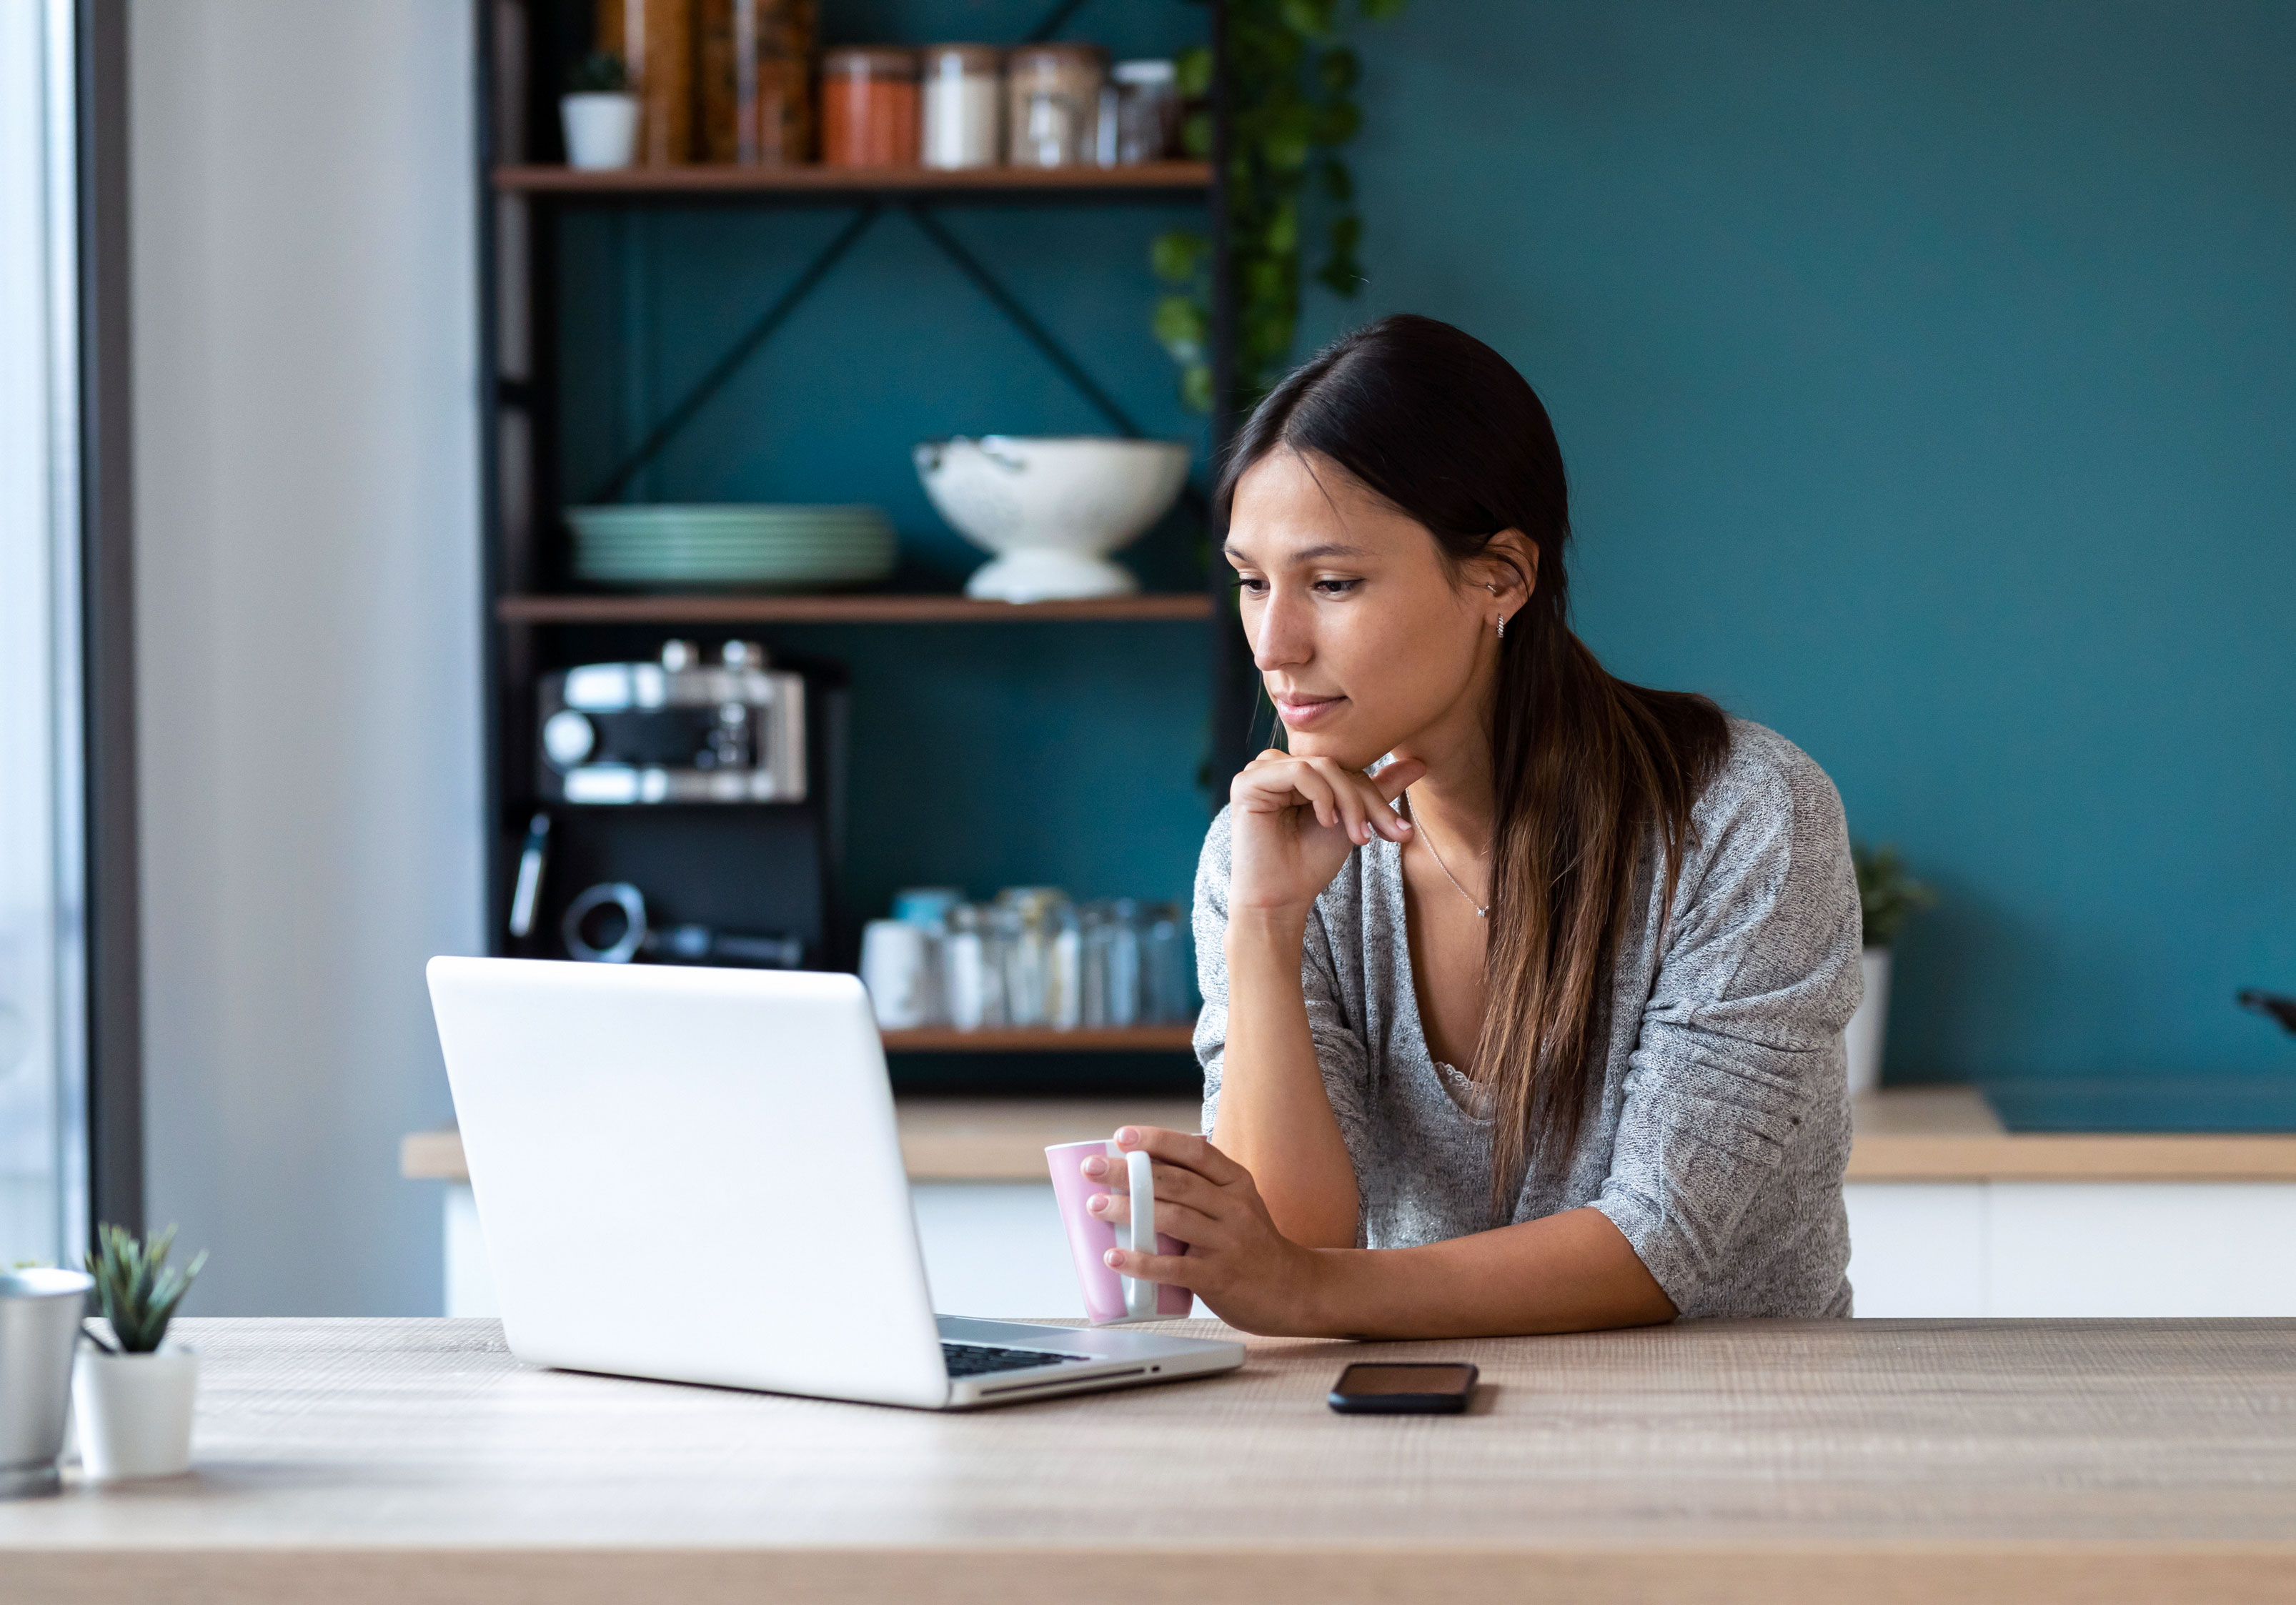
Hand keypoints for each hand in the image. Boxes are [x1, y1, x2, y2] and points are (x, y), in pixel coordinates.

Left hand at [1081, 1125, 1335, 1335]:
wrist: (1295, 1291)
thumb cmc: (1252, 1245)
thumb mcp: (1238, 1205)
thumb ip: (1201, 1190)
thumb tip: (1137, 1176)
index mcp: (1236, 1183)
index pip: (1195, 1152)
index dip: (1157, 1140)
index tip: (1122, 1136)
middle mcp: (1234, 1208)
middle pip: (1175, 1182)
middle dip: (1129, 1173)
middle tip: (1092, 1169)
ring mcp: (1228, 1243)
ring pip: (1172, 1218)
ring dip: (1128, 1211)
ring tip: (1095, 1206)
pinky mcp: (1219, 1277)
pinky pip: (1174, 1268)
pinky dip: (1141, 1263)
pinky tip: (1114, 1259)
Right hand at [1227, 750, 1424, 916]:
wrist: (1282, 898)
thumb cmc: (1311, 861)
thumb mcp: (1354, 821)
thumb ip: (1378, 790)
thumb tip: (1418, 762)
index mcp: (1298, 770)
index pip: (1347, 768)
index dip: (1374, 797)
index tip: (1399, 833)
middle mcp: (1276, 766)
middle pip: (1337, 764)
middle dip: (1364, 801)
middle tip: (1375, 837)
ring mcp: (1259, 771)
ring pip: (1322, 765)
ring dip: (1346, 801)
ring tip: (1353, 836)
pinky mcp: (1246, 783)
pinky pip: (1298, 771)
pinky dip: (1321, 796)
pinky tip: (1325, 822)